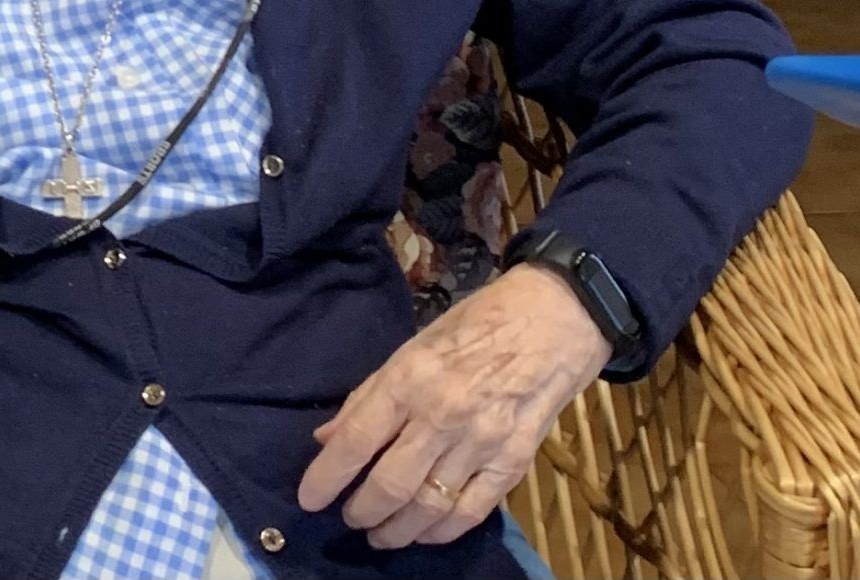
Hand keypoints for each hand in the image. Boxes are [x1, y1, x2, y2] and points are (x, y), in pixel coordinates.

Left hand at [298, 264, 610, 548]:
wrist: (550, 324)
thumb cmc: (472, 328)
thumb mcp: (410, 348)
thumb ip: (368, 397)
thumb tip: (328, 438)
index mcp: (408, 380)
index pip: (355, 441)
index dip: (326, 477)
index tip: (308, 500)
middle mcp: (441, 416)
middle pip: (391, 483)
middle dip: (361, 511)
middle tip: (348, 519)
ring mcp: (480, 443)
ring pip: (429, 506)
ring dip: (397, 530)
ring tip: (379, 535)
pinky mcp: (513, 463)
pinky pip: (471, 511)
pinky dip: (442, 531)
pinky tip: (424, 534)